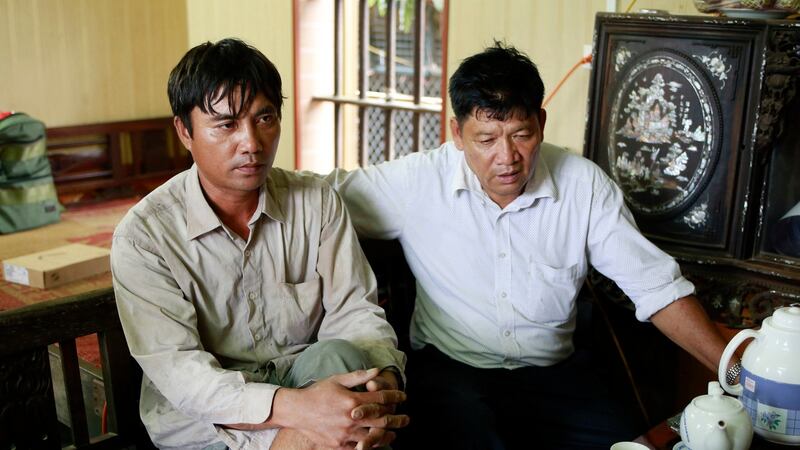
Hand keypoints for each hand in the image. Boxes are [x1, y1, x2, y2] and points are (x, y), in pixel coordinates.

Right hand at [270, 368, 408, 447]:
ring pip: (373, 437)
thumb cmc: (317, 393)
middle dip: (397, 419)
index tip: (403, 396)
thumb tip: (377, 370)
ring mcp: (345, 434)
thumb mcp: (337, 380)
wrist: (297, 411)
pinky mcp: (338, 445)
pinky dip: (369, 446)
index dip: (395, 396)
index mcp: (352, 400)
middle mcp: (351, 418)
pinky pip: (358, 448)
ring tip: (394, 434)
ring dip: (386, 435)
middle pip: (382, 420)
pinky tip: (375, 443)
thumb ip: (359, 376)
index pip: (381, 398)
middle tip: (406, 419)